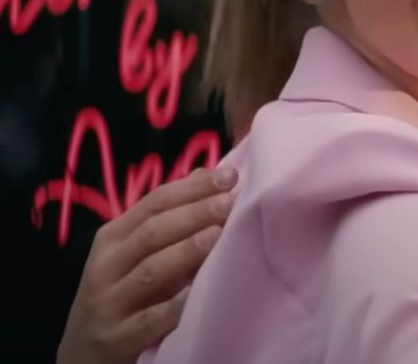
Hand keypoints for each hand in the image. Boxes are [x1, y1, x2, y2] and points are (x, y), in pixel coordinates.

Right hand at [56, 166, 237, 363]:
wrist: (82, 353)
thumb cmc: (120, 293)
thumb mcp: (133, 254)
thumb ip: (167, 218)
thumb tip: (209, 175)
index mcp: (112, 238)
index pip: (153, 203)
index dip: (191, 188)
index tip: (229, 176)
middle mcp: (106, 266)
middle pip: (152, 233)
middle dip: (193, 214)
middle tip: (229, 201)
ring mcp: (109, 303)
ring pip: (150, 272)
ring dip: (185, 252)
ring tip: (217, 235)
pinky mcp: (118, 338)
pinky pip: (150, 320)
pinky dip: (174, 307)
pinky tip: (197, 293)